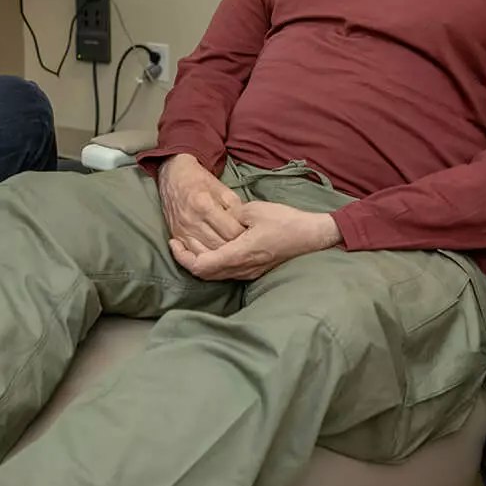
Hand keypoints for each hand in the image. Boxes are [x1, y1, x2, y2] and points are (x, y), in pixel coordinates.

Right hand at [157, 153, 244, 251]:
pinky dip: (206, 258)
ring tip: (231, 250)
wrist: (172, 176)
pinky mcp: (177, 236)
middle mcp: (191, 220)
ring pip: (207, 254)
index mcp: (204, 205)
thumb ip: (235, 207)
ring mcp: (182, 230)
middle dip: (235, 247)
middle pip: (220, 245)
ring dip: (221, 255)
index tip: (250, 234)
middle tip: (244, 245)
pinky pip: (193, 255)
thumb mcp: (222, 188)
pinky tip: (216, 255)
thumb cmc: (199, 180)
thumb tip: (246, 226)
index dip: (244, 235)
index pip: (230, 231)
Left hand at [169, 201, 341, 281]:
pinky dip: (212, 262)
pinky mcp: (254, 271)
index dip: (183, 257)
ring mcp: (248, 273)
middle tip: (177, 241)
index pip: (201, 265)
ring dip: (199, 261)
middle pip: (204, 274)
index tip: (174, 242)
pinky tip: (211, 248)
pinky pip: (226, 272)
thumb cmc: (285, 221)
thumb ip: (230, 215)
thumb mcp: (253, 210)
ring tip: (190, 244)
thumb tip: (217, 217)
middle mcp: (242, 269)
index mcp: (239, 254)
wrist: (311, 236)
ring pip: (214, 275)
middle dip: (187, 258)